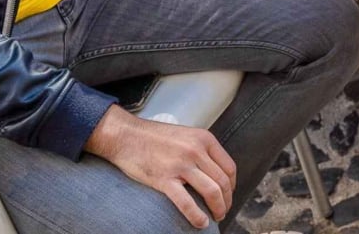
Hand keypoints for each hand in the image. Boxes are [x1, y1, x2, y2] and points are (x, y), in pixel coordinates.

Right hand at [86, 106, 236, 228]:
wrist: (126, 136)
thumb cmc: (154, 137)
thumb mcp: (186, 135)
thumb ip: (201, 150)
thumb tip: (213, 171)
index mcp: (204, 139)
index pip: (229, 167)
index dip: (232, 185)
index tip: (228, 195)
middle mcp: (196, 150)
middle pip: (223, 181)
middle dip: (227, 200)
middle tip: (223, 211)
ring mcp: (181, 165)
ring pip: (211, 191)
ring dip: (218, 208)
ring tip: (216, 217)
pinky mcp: (164, 179)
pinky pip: (186, 202)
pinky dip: (197, 215)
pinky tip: (201, 223)